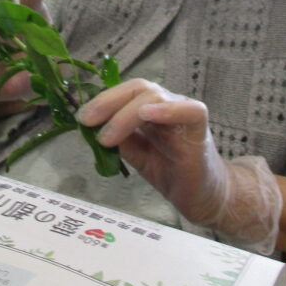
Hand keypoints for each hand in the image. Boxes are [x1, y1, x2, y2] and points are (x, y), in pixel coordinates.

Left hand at [76, 79, 281, 253]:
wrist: (203, 197)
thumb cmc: (171, 173)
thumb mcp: (136, 156)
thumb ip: (119, 140)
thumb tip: (91, 129)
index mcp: (151, 108)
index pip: (125, 92)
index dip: (102, 100)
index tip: (81, 118)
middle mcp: (167, 104)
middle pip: (138, 88)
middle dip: (108, 101)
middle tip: (87, 121)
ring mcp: (184, 113)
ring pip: (155, 96)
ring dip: (125, 114)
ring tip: (108, 136)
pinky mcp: (200, 130)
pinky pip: (189, 111)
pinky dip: (167, 109)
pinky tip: (147, 114)